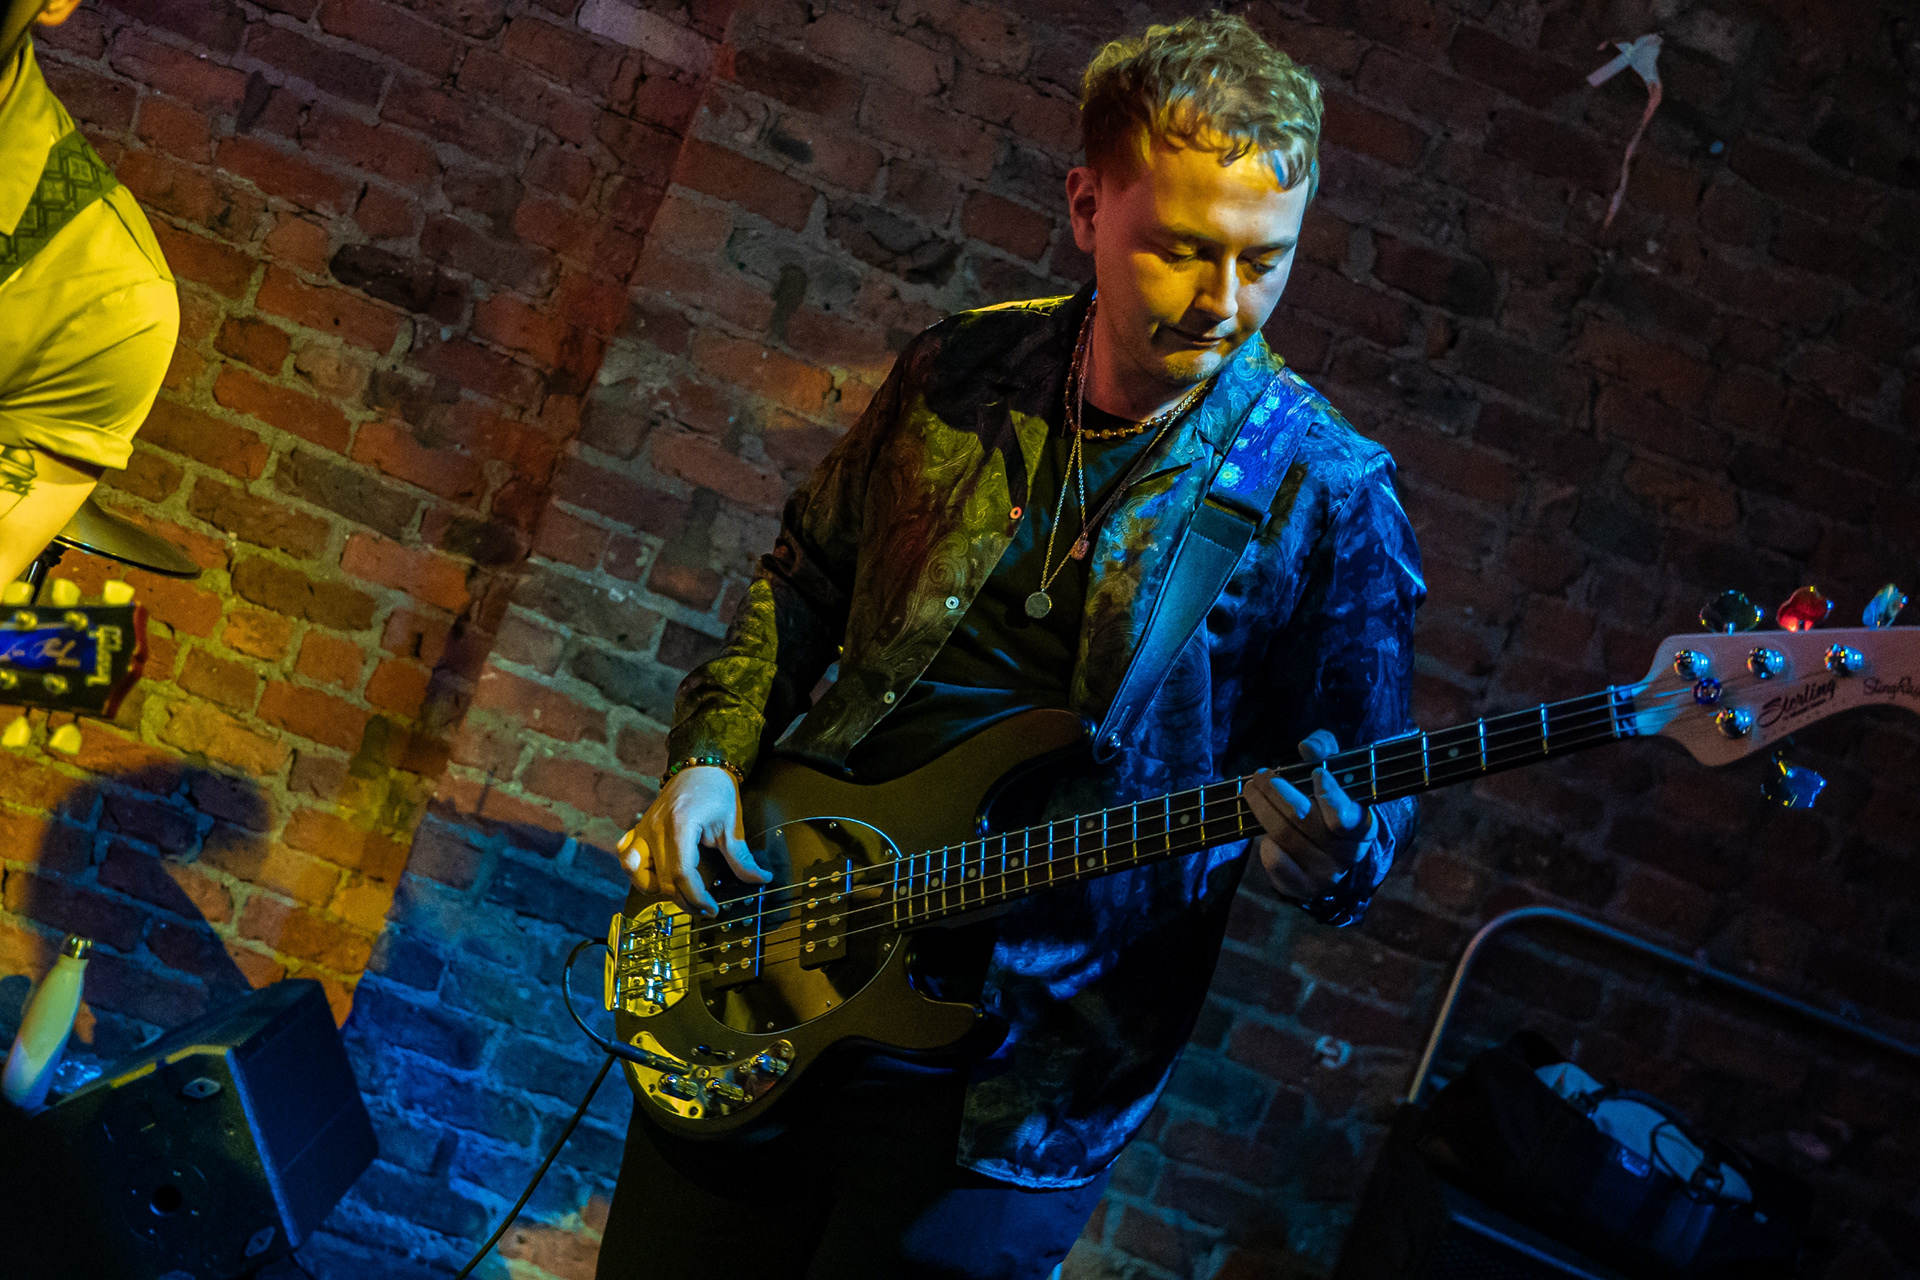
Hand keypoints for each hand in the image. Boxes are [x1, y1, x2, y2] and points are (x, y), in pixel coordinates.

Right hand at [617, 766, 769, 915]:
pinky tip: (653, 874)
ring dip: (655, 887)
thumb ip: (742, 856)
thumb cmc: (716, 792)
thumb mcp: (731, 824)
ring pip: (635, 871)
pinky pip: (625, 856)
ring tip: (678, 889)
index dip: (697, 897)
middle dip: (684, 900)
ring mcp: (643, 828)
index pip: (682, 873)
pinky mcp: (638, 829)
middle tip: (704, 907)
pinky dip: (635, 870)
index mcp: (680, 825)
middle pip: (662, 879)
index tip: (712, 909)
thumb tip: (761, 878)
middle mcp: (656, 828)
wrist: (700, 767)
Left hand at [1246, 730, 1375, 900]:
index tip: (1317, 773)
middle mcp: (1346, 853)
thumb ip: (1325, 751)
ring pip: (1283, 836)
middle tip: (1260, 774)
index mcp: (1361, 826)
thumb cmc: (1331, 801)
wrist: (1334, 853)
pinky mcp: (1304, 887)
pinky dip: (1266, 845)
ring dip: (1261, 810)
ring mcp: (1325, 873)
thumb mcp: (1336, 771)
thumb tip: (1307, 746)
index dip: (1331, 796)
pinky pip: (1276, 862)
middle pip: (1302, 819)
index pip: (1345, 816)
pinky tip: (1263, 832)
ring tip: (1250, 790)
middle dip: (1276, 793)